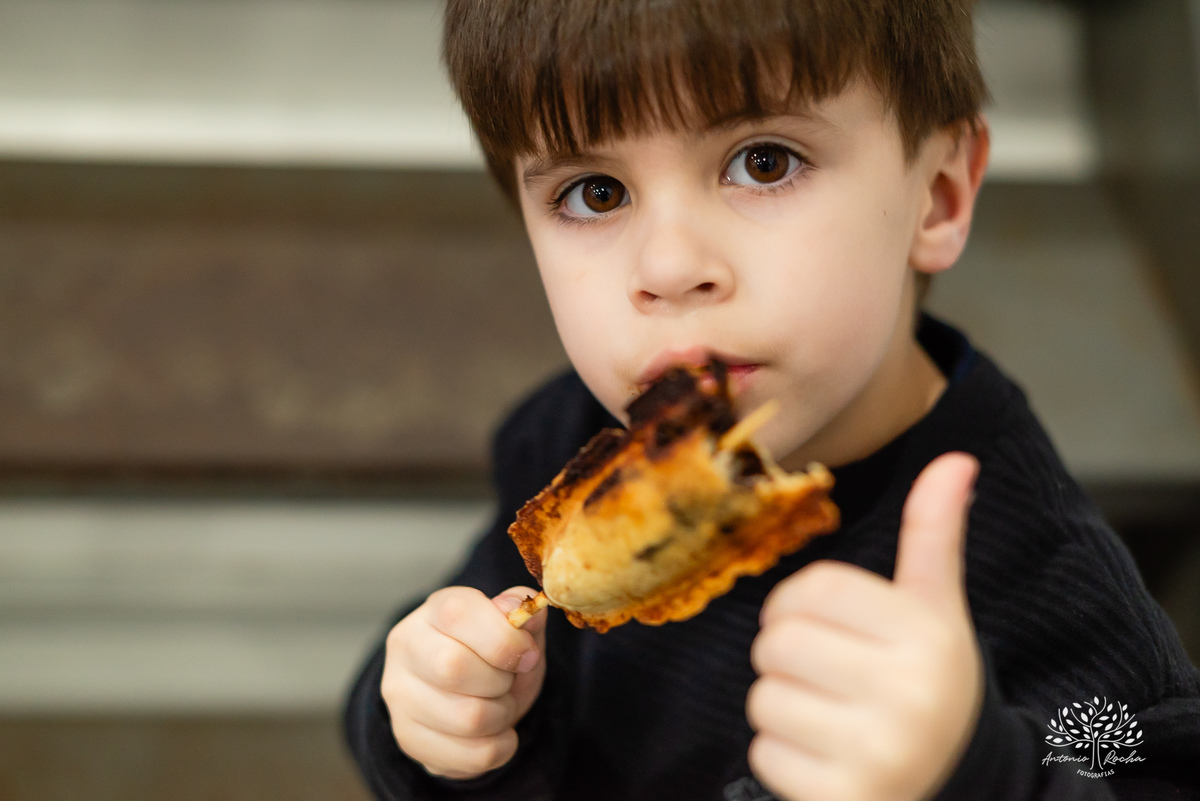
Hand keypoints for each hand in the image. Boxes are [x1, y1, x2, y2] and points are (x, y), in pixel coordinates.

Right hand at [381, 585, 547, 779]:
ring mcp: (400, 695)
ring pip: (467, 718)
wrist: (469, 694)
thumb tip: (524, 605)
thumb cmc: (492, 654)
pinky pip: (470, 755)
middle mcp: (406, 646)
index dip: (504, 638)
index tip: (528, 654)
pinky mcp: (408, 737)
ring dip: (503, 716)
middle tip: (509, 682)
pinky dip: (500, 748)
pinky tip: (497, 733)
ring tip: (502, 706)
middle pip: (453, 667)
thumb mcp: (514, 628)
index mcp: (434, 610)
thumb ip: (521, 613)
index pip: (459, 614)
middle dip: (501, 681)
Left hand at [747, 452, 982, 800]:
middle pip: (777, 641)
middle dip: (788, 656)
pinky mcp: (844, 798)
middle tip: (825, 676)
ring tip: (830, 717)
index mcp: (927, 634)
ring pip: (763, 698)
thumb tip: (956, 460)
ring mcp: (876, 752)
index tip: (823, 624)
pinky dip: (783, 756)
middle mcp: (907, 692)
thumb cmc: (933, 684)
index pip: (814, 588)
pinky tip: (827, 759)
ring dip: (782, 706)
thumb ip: (935, 536)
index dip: (801, 603)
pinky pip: (764, 753)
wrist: (961, 788)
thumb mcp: (939, 612)